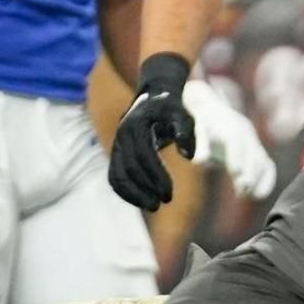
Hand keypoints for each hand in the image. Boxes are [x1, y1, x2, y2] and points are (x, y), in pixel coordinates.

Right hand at [110, 53, 194, 210]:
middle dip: (146, 188)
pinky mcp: (117, 153)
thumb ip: (186, 133)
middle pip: (130, 167)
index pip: (143, 155)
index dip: (155, 176)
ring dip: (133, 194)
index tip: (169, 195)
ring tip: (154, 206)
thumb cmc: (173, 109)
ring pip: (118, 174)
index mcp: (136, 124)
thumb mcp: (183, 116)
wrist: (153, 96)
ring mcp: (117, 144)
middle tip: (164, 202)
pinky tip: (142, 201)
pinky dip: (125, 191)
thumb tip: (188, 156)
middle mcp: (122, 134)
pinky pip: (115, 175)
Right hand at [182, 80, 276, 200]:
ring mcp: (224, 123)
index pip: (266, 165)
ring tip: (236, 174)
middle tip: (245, 189)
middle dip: (252, 173)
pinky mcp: (203, 117)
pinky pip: (204, 132)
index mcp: (251, 143)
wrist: (198, 99)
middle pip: (254, 154)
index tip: (255, 196)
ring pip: (234, 141)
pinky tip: (199, 162)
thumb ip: (238, 171)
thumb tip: (245, 192)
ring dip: (236, 159)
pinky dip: (203, 148)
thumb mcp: (229, 153)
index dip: (264, 182)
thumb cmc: (216, 132)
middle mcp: (242, 132)